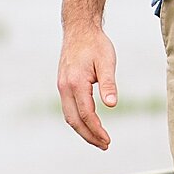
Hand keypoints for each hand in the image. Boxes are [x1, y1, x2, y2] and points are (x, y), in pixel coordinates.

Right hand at [57, 21, 119, 148]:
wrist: (79, 29)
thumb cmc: (95, 44)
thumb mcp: (106, 61)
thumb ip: (108, 83)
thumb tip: (112, 105)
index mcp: (76, 83)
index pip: (86, 114)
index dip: (97, 130)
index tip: (108, 140)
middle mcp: (64, 87)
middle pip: (74, 120)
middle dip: (89, 135)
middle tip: (105, 145)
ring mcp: (61, 86)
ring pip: (69, 116)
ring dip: (83, 130)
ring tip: (98, 139)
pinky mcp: (63, 84)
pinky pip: (68, 108)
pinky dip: (78, 120)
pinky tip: (89, 123)